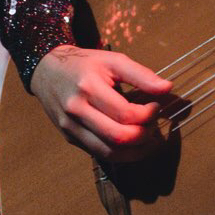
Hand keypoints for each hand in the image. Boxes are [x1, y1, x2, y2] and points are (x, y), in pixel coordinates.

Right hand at [30, 44, 172, 162]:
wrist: (47, 71)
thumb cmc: (84, 64)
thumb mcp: (113, 61)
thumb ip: (141, 74)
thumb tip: (167, 88)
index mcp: (88, 87)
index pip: (125, 113)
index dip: (148, 114)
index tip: (156, 106)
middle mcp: (76, 111)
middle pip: (118, 137)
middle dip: (144, 136)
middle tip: (155, 126)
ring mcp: (70, 127)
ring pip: (109, 152)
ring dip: (135, 151)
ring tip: (149, 139)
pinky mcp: (70, 138)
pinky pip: (99, 153)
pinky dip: (121, 153)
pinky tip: (132, 144)